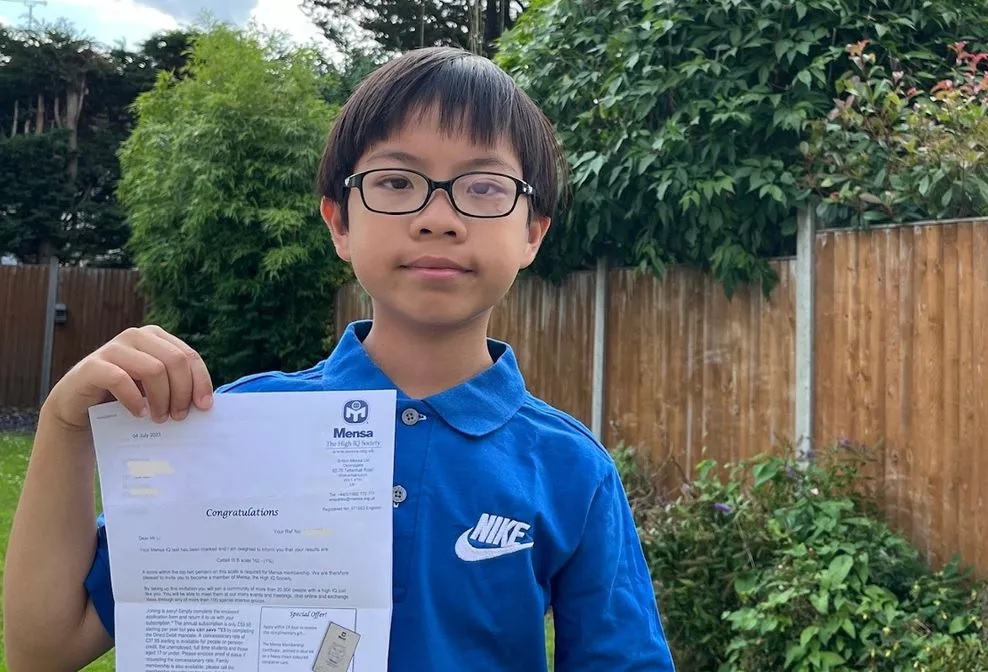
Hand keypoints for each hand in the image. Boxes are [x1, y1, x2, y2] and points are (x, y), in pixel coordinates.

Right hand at [44, 325, 213, 431]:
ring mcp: (112, 349)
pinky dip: (134, 400)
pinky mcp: (92, 366)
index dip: (200, 381)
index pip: (188, 355)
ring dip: (161, 398)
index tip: (205, 406)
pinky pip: (121, 379)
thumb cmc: (123, 398)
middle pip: (175, 361)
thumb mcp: (154, 388)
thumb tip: (206, 403)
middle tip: (179, 417)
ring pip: (154, 369)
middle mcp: (135, 337)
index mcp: (155, 337)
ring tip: (159, 418)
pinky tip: (138, 414)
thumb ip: (176, 386)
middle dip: (182, 392)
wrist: (78, 408)